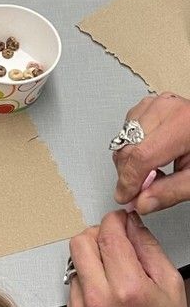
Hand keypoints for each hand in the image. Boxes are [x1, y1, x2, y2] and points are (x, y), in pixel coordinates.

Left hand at [67, 210, 188, 306]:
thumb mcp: (171, 285)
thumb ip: (148, 249)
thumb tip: (133, 225)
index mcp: (128, 287)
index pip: (108, 236)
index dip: (114, 221)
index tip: (121, 220)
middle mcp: (99, 295)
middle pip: (81, 241)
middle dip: (98, 234)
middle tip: (115, 241)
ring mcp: (81, 305)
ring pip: (74, 258)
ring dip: (91, 255)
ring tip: (114, 268)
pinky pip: (74, 279)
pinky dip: (88, 275)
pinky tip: (106, 287)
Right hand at [114, 92, 189, 213]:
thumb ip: (170, 192)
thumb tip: (142, 202)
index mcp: (182, 123)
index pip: (141, 156)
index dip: (129, 181)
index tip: (126, 197)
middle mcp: (166, 109)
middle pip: (128, 148)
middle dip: (128, 174)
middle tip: (140, 191)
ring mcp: (156, 104)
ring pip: (123, 140)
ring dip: (129, 162)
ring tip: (152, 172)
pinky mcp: (150, 106)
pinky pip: (127, 131)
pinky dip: (131, 149)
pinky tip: (149, 157)